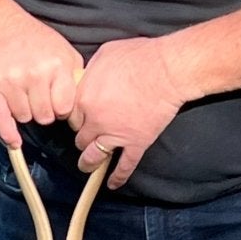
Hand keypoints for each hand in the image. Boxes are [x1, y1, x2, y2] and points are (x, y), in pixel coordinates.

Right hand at [0, 13, 83, 147]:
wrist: (3, 29)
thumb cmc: (39, 44)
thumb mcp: (65, 53)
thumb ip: (76, 77)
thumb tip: (84, 105)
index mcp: (57, 66)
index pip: (64, 108)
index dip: (62, 108)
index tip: (57, 102)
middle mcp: (35, 74)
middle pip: (45, 117)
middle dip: (44, 111)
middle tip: (39, 98)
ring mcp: (12, 81)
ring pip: (25, 118)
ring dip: (26, 112)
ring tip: (24, 95)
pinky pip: (3, 120)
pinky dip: (9, 135)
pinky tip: (15, 142)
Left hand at [69, 37, 192, 187]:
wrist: (168, 70)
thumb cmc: (139, 57)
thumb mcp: (105, 55)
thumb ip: (91, 71)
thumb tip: (88, 76)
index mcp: (84, 98)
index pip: (72, 117)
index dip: (77, 118)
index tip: (81, 119)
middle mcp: (95, 120)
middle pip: (80, 137)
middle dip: (83, 138)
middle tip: (86, 138)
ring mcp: (115, 135)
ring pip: (94, 156)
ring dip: (88, 163)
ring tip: (86, 166)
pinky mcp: (136, 143)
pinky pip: (124, 165)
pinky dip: (118, 177)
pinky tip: (113, 184)